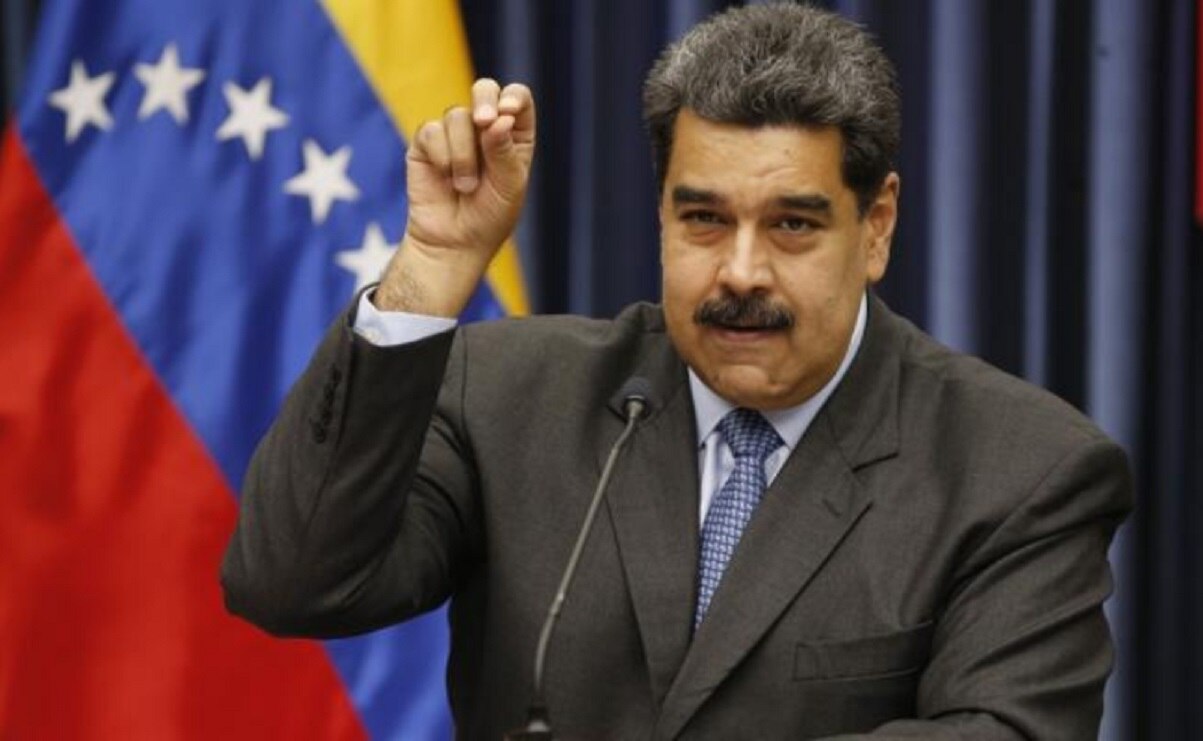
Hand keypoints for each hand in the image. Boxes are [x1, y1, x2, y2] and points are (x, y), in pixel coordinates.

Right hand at [375, 79, 535, 315]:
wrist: (453, 242)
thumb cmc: (490, 217)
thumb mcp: (508, 186)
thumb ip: (504, 151)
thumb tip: (497, 119)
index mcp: (513, 134)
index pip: (517, 99)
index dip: (513, 98)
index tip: (506, 114)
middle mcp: (485, 128)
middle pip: (485, 90)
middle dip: (484, 101)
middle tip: (483, 121)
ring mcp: (454, 134)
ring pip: (457, 116)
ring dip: (463, 154)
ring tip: (465, 186)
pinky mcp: (426, 144)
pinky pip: (431, 131)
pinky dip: (441, 156)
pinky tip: (445, 178)